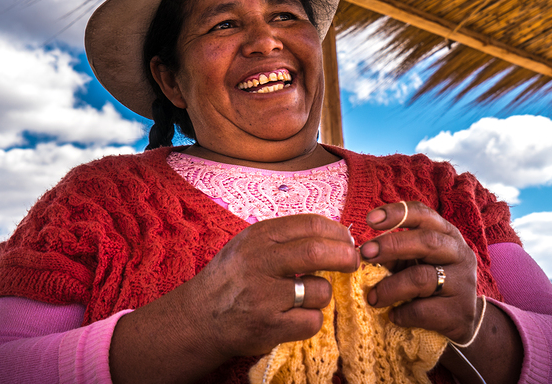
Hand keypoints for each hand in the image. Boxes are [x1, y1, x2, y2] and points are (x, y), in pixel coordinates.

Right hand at [186, 214, 359, 357]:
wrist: (198, 318)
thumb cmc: (232, 278)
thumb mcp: (249, 245)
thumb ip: (285, 238)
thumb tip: (336, 234)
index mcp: (258, 237)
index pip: (310, 225)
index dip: (337, 232)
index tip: (347, 241)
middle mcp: (259, 262)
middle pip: (318, 252)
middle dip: (345, 257)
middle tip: (353, 263)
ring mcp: (264, 296)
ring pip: (320, 290)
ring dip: (323, 294)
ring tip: (306, 297)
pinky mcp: (269, 326)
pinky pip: (313, 320)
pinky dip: (312, 320)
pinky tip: (296, 317)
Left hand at [359, 201, 479, 342]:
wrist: (462, 320)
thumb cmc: (431, 283)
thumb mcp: (415, 262)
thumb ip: (395, 253)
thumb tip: (365, 252)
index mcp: (447, 234)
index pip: (424, 215)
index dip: (397, 213)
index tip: (370, 219)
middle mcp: (459, 253)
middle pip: (427, 241)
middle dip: (392, 245)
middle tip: (365, 253)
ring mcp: (463, 283)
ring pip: (422, 278)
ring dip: (390, 287)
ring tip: (372, 298)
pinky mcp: (460, 312)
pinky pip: (423, 310)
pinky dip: (402, 313)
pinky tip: (393, 316)